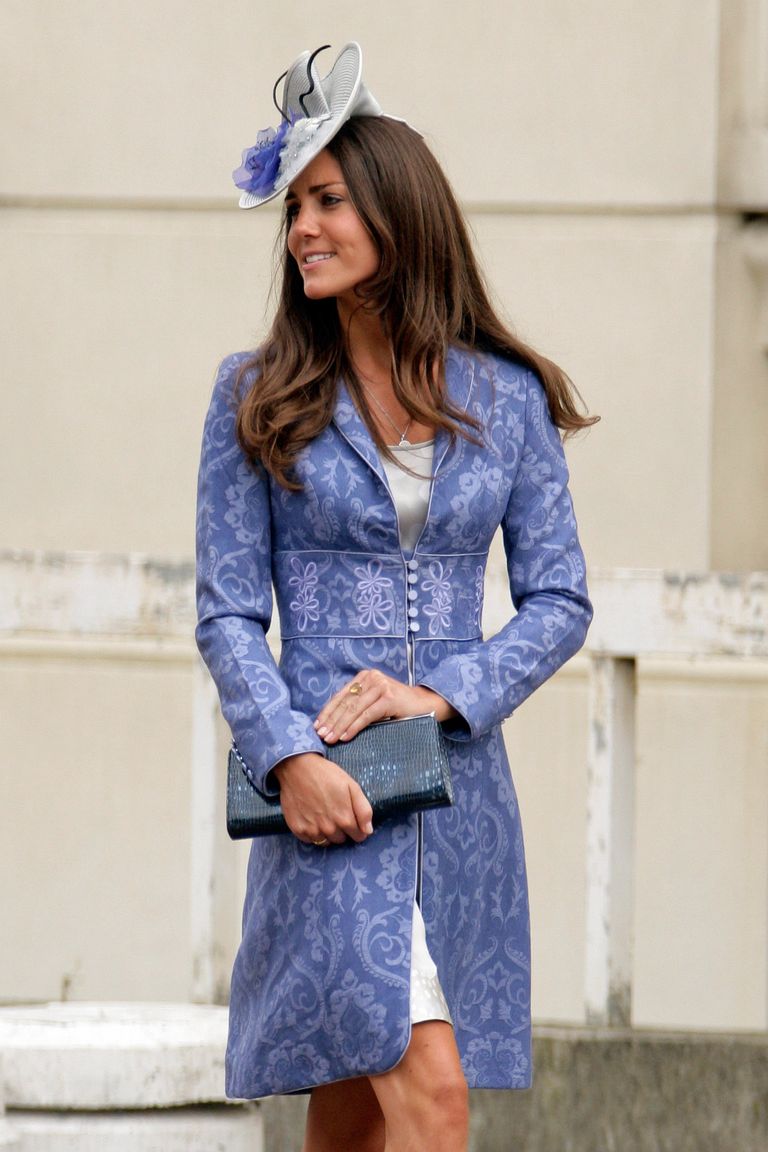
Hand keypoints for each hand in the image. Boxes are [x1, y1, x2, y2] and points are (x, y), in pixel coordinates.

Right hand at [273, 752, 373, 845]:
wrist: (297, 768)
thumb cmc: (327, 775)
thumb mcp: (352, 786)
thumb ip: (363, 810)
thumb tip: (368, 831)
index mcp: (344, 819)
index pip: (358, 836)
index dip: (358, 828)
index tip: (352, 818)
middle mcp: (328, 829)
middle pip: (341, 839)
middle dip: (342, 829)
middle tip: (335, 812)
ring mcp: (312, 830)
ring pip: (326, 841)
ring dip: (327, 832)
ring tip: (323, 814)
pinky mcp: (298, 829)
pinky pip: (310, 840)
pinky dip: (312, 832)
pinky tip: (311, 817)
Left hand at [314, 670, 456, 744]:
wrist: (426, 705)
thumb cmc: (398, 707)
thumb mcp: (375, 702)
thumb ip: (359, 705)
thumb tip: (333, 723)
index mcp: (365, 676)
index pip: (341, 696)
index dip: (328, 711)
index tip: (317, 725)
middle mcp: (372, 677)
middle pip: (345, 702)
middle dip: (331, 720)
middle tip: (320, 735)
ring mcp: (381, 686)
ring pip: (354, 709)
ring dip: (339, 726)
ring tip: (330, 739)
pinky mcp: (389, 697)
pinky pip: (366, 715)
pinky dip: (354, 727)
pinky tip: (345, 736)